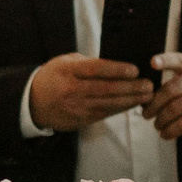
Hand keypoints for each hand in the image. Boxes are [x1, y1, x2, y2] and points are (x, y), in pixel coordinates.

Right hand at [28, 55, 153, 132]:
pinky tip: (132, 104)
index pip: (95, 69)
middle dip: (130, 88)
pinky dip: (120, 109)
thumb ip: (89, 63)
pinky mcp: (80, 120)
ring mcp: (76, 107)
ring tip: (147, 95)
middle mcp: (71, 90)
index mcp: (68, 70)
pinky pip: (104, 113)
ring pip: (108, 104)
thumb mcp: (66, 62)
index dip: (116, 70)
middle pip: (106, 89)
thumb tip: (118, 65)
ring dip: (130, 100)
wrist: (32, 102)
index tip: (135, 70)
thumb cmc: (53, 76)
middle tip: (149, 85)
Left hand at [142, 53, 181, 140]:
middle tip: (146, 114)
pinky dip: (171, 130)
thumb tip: (149, 97)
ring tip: (157, 125)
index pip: (180, 60)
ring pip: (175, 109)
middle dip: (154, 105)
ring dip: (161, 120)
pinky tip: (166, 134)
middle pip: (171, 90)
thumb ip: (179, 79)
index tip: (152, 62)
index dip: (166, 60)